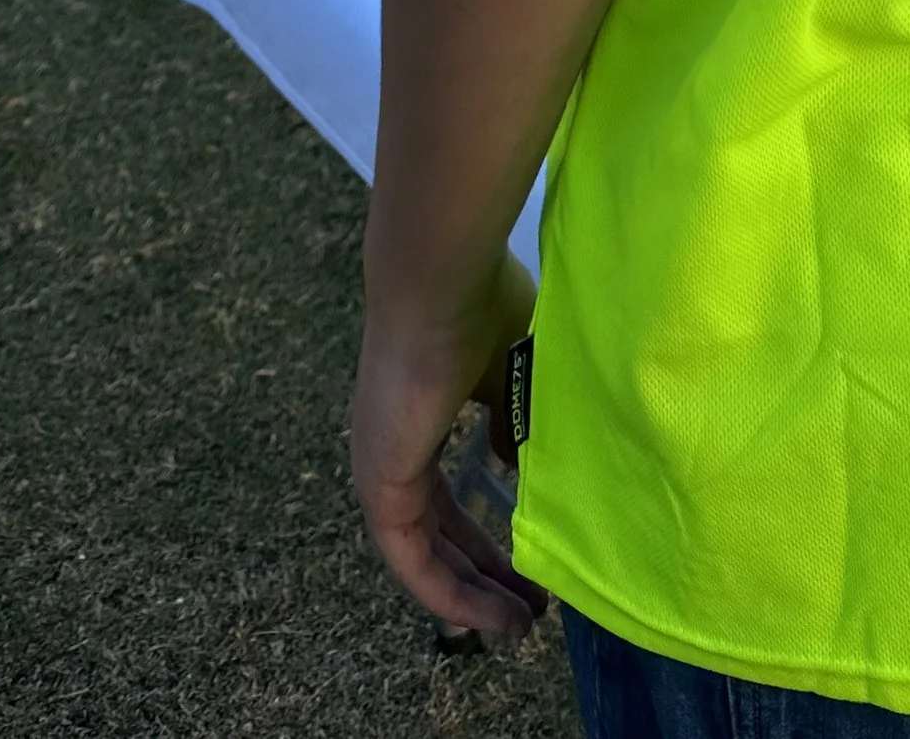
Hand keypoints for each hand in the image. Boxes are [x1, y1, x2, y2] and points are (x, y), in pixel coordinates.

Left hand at [350, 257, 544, 638]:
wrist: (439, 281)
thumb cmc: (478, 308)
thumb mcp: (506, 370)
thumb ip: (506, 417)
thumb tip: (508, 459)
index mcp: (417, 420)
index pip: (445, 500)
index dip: (484, 539)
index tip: (529, 568)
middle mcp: (393, 449)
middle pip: (438, 535)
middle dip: (485, 576)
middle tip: (531, 611)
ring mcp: (380, 468)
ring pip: (424, 556)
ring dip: (471, 596)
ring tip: (520, 627)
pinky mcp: (378, 485)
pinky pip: (412, 560)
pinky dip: (449, 593)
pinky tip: (490, 617)